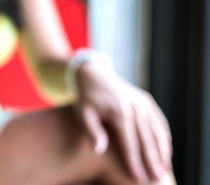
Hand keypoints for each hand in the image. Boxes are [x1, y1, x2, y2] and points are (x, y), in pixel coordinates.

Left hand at [73, 62, 172, 181]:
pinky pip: (160, 122)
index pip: (129, 143)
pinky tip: (166, 152)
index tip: (137, 177)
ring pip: (157, 132)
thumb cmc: (86, 98)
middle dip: (152, 161)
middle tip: (155, 179)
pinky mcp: (147, 101)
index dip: (134, 161)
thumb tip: (99, 150)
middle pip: (147, 140)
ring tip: (164, 170)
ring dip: (162, 152)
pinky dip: (164, 138)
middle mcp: (135, 107)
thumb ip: (91, 131)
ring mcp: (143, 103)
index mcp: (119, 112)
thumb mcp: (82, 113)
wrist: (95, 74)